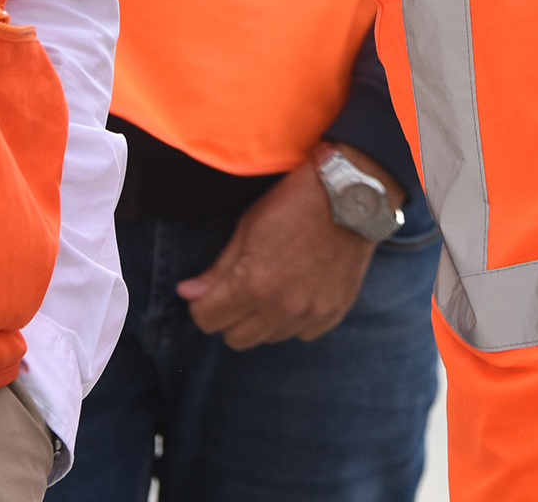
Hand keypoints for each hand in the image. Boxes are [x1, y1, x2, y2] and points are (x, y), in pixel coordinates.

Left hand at [174, 154, 382, 349]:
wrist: (351, 197)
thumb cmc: (293, 204)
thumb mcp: (247, 228)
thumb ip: (217, 269)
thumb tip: (187, 293)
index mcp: (253, 284)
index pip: (207, 321)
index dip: (203, 305)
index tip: (210, 292)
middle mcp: (281, 307)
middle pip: (236, 339)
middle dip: (230, 317)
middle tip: (240, 291)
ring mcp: (310, 313)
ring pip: (269, 338)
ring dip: (263, 319)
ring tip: (274, 286)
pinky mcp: (334, 313)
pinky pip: (302, 333)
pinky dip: (295, 319)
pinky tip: (299, 290)